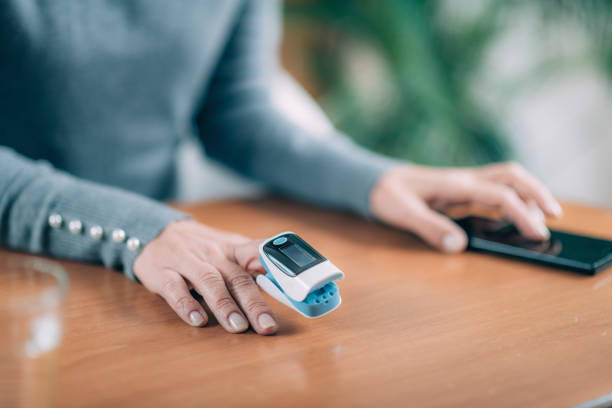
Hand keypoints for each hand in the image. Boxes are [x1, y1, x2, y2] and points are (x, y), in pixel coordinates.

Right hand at [133, 220, 277, 334]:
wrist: (157, 233)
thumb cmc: (202, 248)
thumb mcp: (230, 249)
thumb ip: (254, 264)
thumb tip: (286, 284)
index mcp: (233, 249)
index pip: (259, 254)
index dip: (276, 269)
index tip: (293, 287)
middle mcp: (213, 255)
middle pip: (237, 278)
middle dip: (254, 303)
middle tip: (266, 326)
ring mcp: (187, 262)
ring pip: (209, 282)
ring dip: (224, 305)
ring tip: (237, 327)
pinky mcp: (162, 273)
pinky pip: (175, 289)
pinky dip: (186, 305)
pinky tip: (197, 320)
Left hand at [370, 162, 561, 252]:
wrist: (372, 180)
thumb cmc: (385, 194)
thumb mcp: (401, 213)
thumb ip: (429, 227)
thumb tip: (458, 245)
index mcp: (455, 184)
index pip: (500, 195)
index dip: (522, 214)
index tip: (538, 234)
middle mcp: (463, 180)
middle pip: (511, 176)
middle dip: (537, 193)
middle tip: (555, 216)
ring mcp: (462, 184)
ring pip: (505, 180)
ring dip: (526, 194)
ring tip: (541, 218)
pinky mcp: (458, 191)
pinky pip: (491, 191)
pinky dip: (508, 201)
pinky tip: (511, 217)